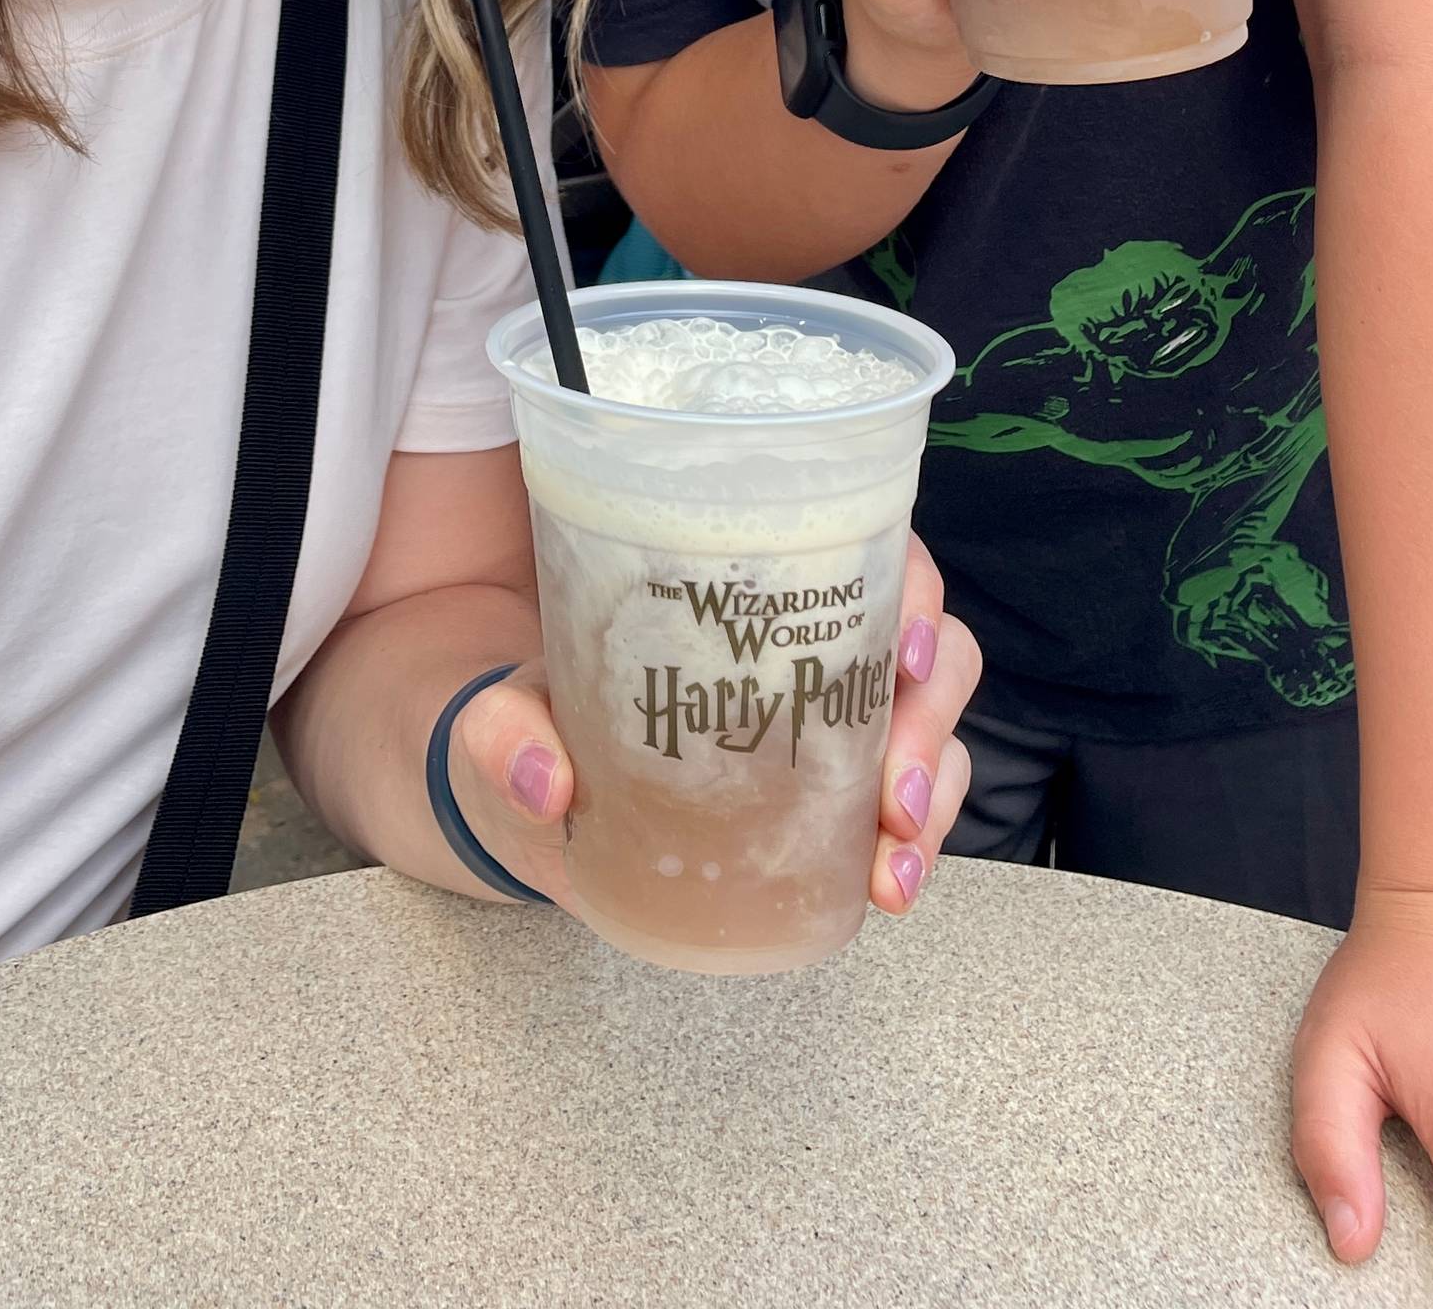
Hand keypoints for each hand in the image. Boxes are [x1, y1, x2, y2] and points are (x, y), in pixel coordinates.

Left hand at [445, 534, 979, 924]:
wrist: (515, 803)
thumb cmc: (522, 723)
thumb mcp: (498, 717)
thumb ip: (501, 733)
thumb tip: (542, 776)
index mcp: (738, 586)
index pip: (857, 547)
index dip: (911, 585)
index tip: (907, 649)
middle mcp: (798, 643)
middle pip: (922, 643)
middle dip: (931, 714)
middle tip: (895, 789)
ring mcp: (821, 724)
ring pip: (928, 725)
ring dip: (933, 788)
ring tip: (895, 862)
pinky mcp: (821, 802)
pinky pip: (901, 808)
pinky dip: (912, 845)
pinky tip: (890, 886)